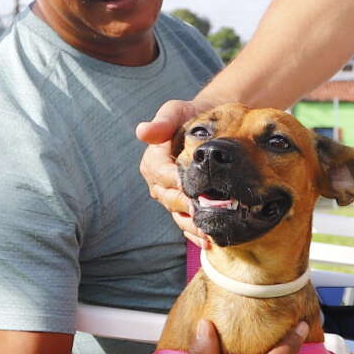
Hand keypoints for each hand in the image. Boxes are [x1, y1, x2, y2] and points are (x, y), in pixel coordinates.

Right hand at [135, 98, 208, 246]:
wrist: (209, 127)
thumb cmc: (190, 116)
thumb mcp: (176, 111)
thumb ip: (163, 121)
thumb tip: (142, 131)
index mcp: (153, 163)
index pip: (164, 176)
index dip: (179, 183)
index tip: (195, 189)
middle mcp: (158, 184)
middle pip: (172, 199)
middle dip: (189, 207)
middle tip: (209, 214)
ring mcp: (171, 198)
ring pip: (179, 216)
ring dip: (194, 227)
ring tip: (210, 234)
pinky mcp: (183, 208)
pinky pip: (187, 224)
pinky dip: (197, 234)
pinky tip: (210, 241)